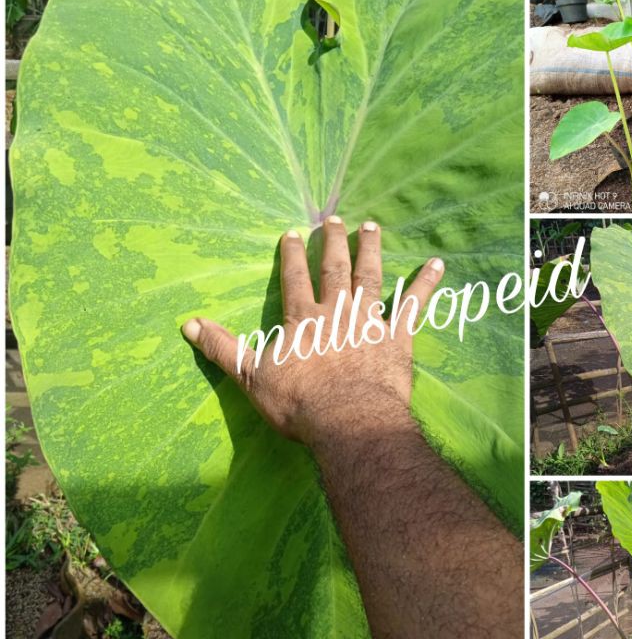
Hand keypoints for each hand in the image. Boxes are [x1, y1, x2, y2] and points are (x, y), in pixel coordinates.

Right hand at [180, 216, 444, 446]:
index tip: (293, 232)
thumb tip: (187, 323)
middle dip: (333, 242)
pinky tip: (437, 264)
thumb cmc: (298, 404)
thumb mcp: (251, 378)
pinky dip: (425, 284)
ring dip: (371, 251)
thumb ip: (223, 348)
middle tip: (336, 218)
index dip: (293, 255)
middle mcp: (336, 311)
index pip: (295, 279)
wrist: (347, 420)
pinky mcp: (397, 337)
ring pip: (370, 277)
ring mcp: (369, 321)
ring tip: (372, 227)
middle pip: (334, 269)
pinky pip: (414, 305)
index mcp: (302, 320)